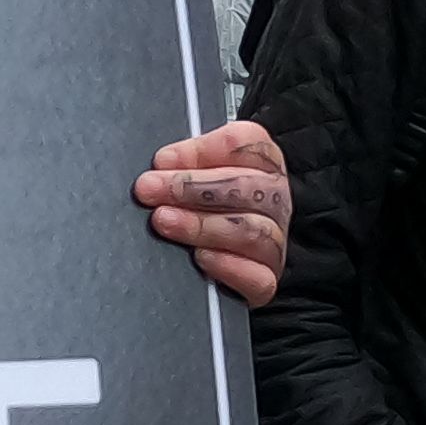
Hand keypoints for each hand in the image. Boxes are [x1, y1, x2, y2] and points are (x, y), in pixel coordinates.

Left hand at [136, 121, 289, 306]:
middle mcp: (273, 200)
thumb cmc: (205, 208)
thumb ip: (184, 165)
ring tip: (165, 221)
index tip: (163, 160)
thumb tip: (161, 166)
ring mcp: (273, 240)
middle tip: (152, 190)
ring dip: (202, 225)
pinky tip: (200, 257)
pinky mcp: (265, 279)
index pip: (245, 145)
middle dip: (192, 187)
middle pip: (245, 186)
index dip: (202, 150)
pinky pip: (258, 275)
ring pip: (251, 230)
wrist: (223, 262)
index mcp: (262, 164)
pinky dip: (228, 265)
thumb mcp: (196, 175)